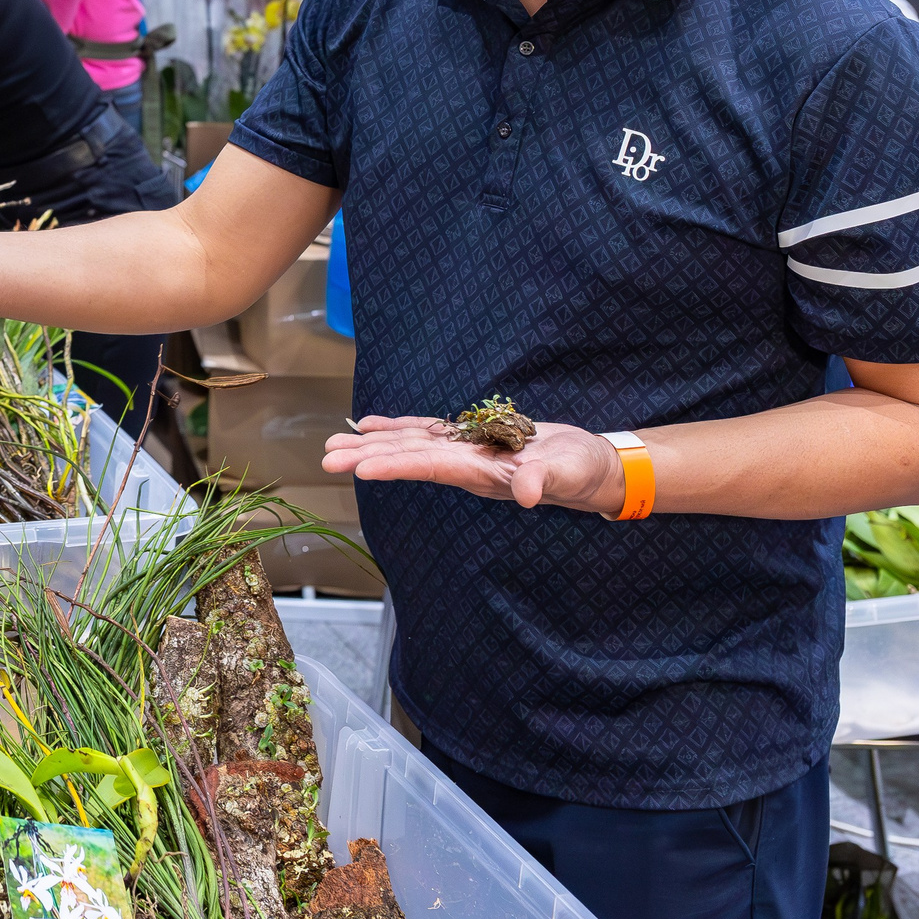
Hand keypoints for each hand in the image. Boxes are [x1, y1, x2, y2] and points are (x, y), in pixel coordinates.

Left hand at [320, 414, 625, 514]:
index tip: (360, 468)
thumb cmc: (583, 471)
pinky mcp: (472, 441)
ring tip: (335, 443)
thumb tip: (527, 493)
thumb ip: (546, 480)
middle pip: (409, 458)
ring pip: (411, 446)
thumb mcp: (569, 473)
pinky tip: (371, 425)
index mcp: (483, 473)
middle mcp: (466, 465)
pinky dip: (398, 428)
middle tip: (327, 457)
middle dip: (368, 457)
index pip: (430, 468)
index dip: (395, 466)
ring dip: (373, 443)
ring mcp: (466, 454)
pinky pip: (427, 433)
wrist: (591, 468)